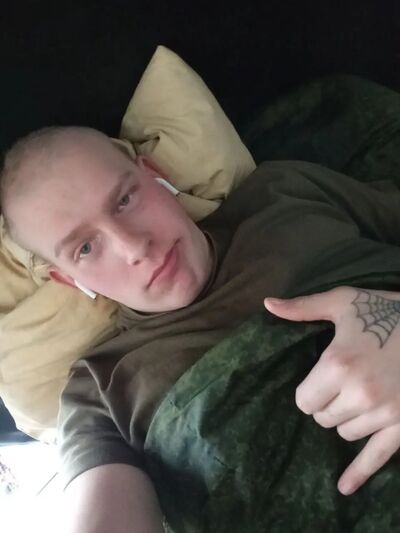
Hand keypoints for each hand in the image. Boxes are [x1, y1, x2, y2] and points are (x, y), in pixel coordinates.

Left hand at [264, 286, 399, 495]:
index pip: (304, 401)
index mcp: (338, 364)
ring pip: (346, 433)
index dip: (308, 392)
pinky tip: (344, 488)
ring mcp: (384, 413)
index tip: (318, 382)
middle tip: (338, 387)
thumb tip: (268, 304)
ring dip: (346, 420)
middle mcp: (359, 394)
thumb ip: (303, 308)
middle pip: (323, 418)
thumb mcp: (343, 302)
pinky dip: (359, 472)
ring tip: (358, 397)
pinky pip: (378, 456)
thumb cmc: (385, 310)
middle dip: (325, 405)